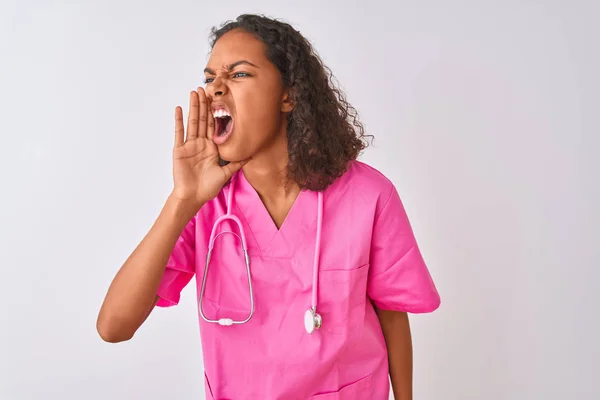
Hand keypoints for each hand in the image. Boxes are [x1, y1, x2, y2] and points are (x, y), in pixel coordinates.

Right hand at [171, 88, 247, 208]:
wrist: (193, 196)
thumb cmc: (207, 187)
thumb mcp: (225, 173)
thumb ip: (236, 164)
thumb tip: (250, 156)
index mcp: (211, 147)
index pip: (214, 125)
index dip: (215, 112)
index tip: (216, 99)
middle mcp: (200, 144)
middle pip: (202, 119)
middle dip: (203, 104)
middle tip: (204, 88)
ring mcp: (189, 145)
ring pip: (192, 122)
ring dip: (192, 107)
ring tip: (193, 92)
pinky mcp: (179, 150)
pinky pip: (179, 133)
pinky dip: (179, 120)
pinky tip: (179, 108)